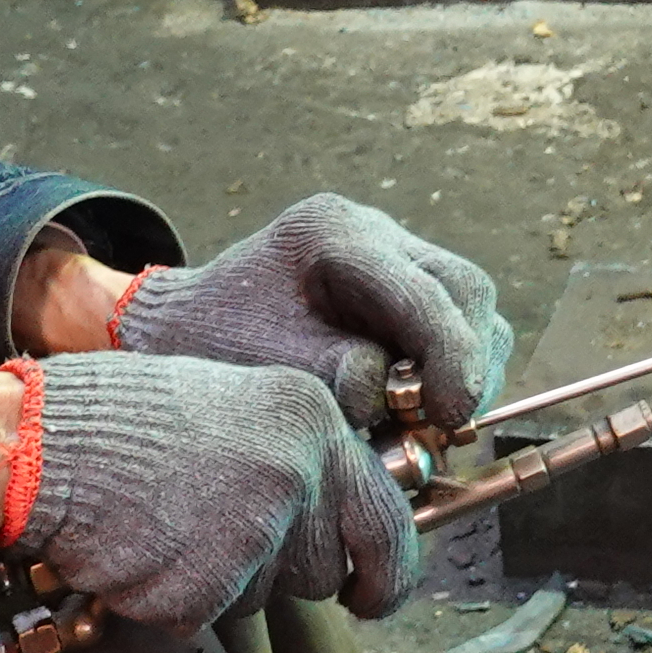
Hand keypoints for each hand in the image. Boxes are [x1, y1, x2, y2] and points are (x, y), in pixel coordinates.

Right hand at [9, 352, 412, 627]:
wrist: (40, 441)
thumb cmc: (125, 423)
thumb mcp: (235, 409)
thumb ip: (297, 460)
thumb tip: (345, 530)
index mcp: (311, 417)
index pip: (388, 521)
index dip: (385, 573)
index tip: (372, 595)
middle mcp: (298, 470)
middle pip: (327, 571)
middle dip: (283, 573)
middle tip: (214, 535)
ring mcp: (255, 529)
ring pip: (266, 597)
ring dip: (220, 580)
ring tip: (165, 521)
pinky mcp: (207, 582)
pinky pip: (204, 615)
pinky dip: (168, 597)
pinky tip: (138, 548)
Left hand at [115, 195, 512, 435]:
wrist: (182, 332)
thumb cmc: (212, 347)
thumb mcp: (269, 366)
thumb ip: (339, 376)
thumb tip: (399, 399)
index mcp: (332, 233)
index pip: (427, 291)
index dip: (453, 359)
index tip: (449, 417)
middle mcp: (372, 230)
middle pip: (466, 287)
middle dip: (469, 360)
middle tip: (448, 422)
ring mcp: (390, 252)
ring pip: (469, 306)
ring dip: (463, 367)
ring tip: (429, 419)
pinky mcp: (397, 284)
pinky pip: (448, 323)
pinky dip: (445, 367)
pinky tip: (416, 405)